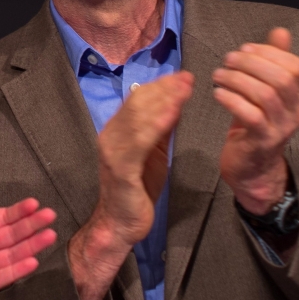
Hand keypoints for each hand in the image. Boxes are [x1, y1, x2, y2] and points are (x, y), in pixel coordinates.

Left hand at [0, 162, 56, 299]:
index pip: (0, 218)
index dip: (17, 212)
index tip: (35, 202)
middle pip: (11, 235)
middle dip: (31, 226)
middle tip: (51, 215)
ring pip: (9, 255)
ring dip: (30, 246)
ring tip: (50, 235)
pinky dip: (14, 271)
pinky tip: (31, 261)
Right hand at [92, 71, 193, 244]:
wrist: (120, 223)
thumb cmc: (136, 190)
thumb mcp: (153, 154)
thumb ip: (159, 131)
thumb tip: (173, 105)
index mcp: (116, 131)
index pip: (137, 100)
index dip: (160, 86)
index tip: (182, 76)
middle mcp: (110, 136)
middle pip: (137, 104)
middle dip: (164, 89)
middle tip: (187, 78)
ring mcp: (113, 151)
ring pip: (137, 118)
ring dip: (163, 101)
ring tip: (184, 90)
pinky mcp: (121, 168)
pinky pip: (139, 142)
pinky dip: (155, 125)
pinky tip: (172, 114)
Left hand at [213, 28, 298, 213]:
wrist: (252, 167)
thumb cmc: (255, 123)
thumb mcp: (265, 90)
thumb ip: (273, 61)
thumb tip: (281, 31)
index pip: (296, 66)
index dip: (269, 53)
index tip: (245, 48)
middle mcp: (296, 111)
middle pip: (282, 78)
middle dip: (252, 63)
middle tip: (228, 60)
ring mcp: (281, 127)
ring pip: (265, 95)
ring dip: (237, 79)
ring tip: (218, 75)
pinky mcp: (262, 141)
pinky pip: (251, 115)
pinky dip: (232, 100)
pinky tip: (217, 94)